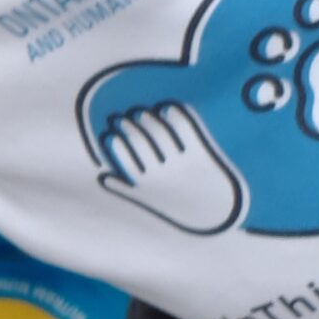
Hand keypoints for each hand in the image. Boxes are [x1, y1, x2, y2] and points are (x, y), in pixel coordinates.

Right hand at [96, 101, 242, 233]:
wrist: (215, 210)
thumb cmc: (176, 205)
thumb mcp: (149, 201)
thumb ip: (124, 189)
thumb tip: (103, 177)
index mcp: (150, 187)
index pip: (128, 161)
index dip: (117, 145)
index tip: (108, 134)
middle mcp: (165, 174)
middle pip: (142, 144)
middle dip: (127, 128)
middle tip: (117, 118)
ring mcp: (183, 163)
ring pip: (161, 135)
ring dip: (147, 120)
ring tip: (138, 112)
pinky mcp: (200, 154)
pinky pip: (186, 131)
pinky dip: (177, 116)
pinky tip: (166, 107)